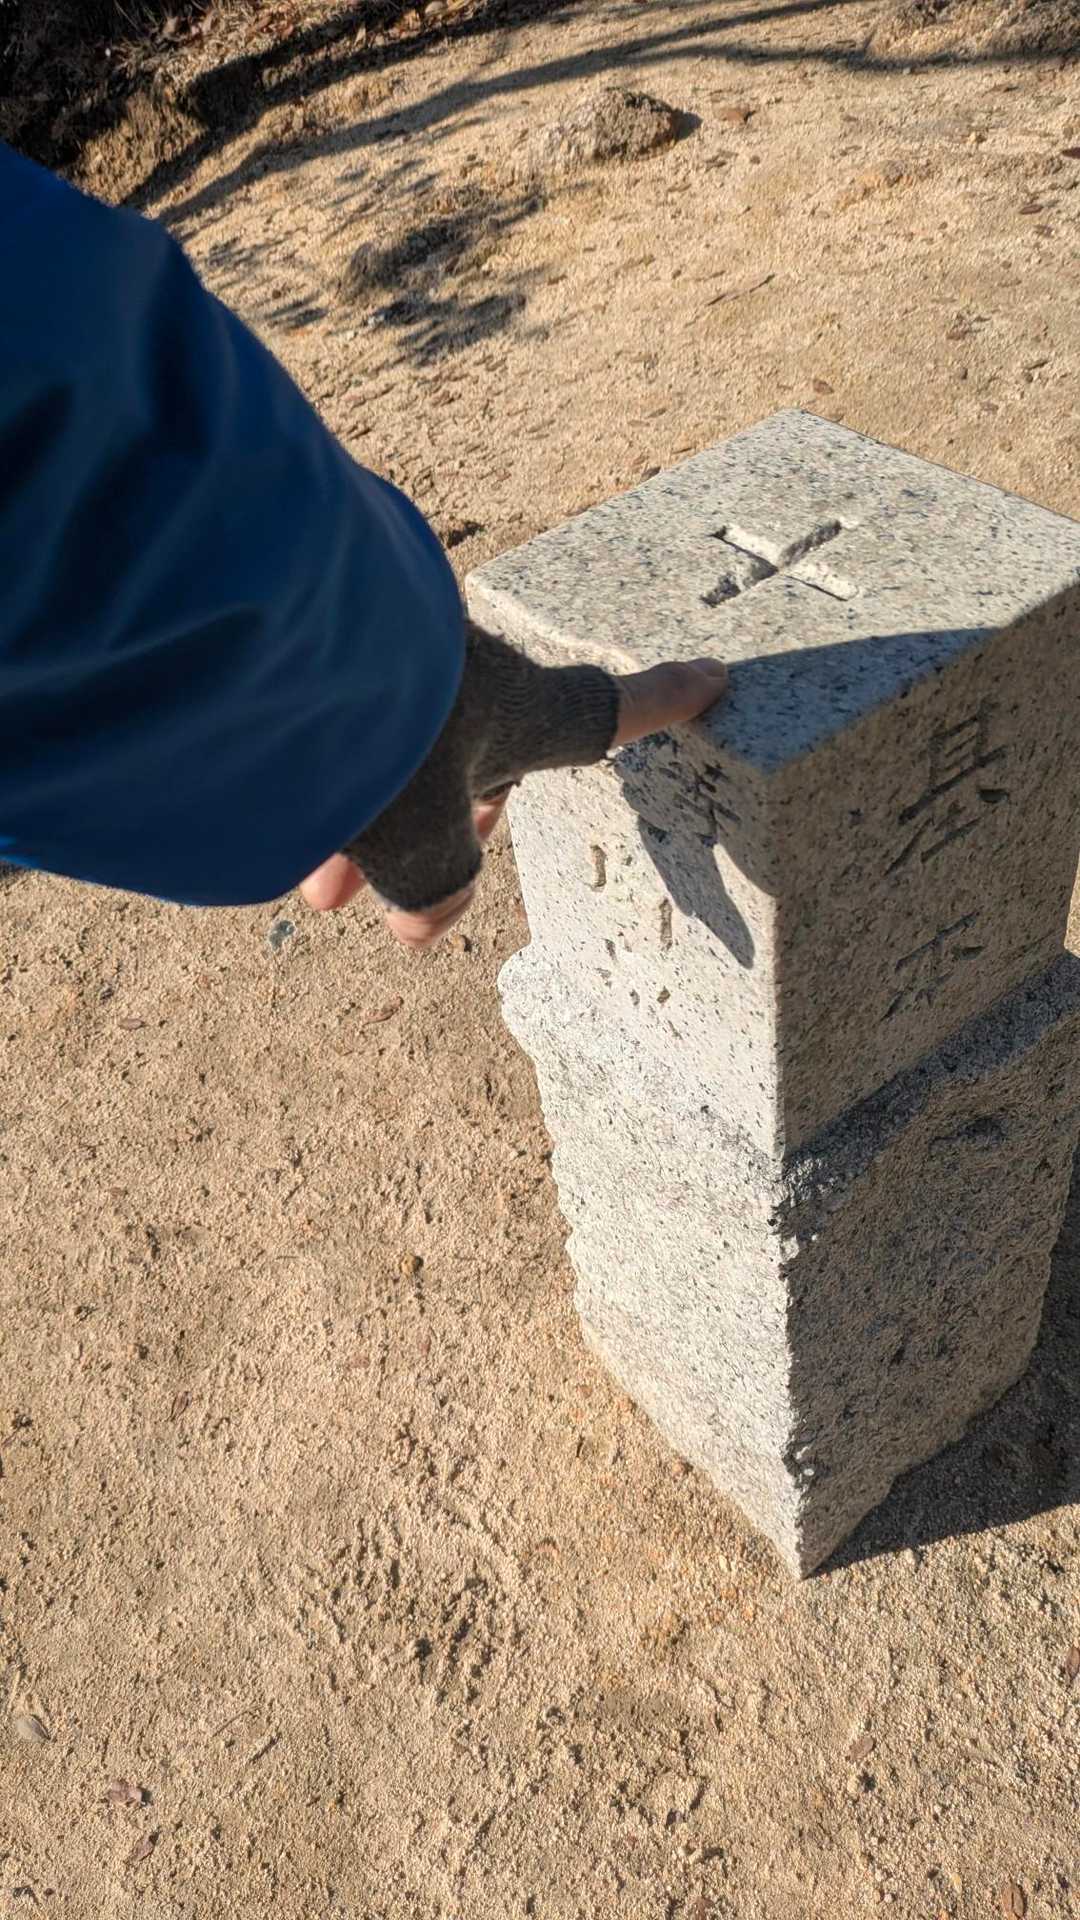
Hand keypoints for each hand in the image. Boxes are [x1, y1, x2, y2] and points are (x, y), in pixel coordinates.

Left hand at [300, 656, 726, 946]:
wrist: (274, 631)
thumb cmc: (380, 742)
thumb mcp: (420, 843)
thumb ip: (437, 887)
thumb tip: (424, 920)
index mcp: (527, 711)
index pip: (612, 714)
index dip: (664, 704)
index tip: (713, 677)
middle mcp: (472, 673)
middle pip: (484, 753)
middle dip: (443, 832)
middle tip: (412, 890)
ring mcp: (404, 649)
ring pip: (401, 746)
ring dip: (362, 825)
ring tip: (318, 889)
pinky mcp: (335, 641)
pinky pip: (346, 718)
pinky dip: (322, 781)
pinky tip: (275, 816)